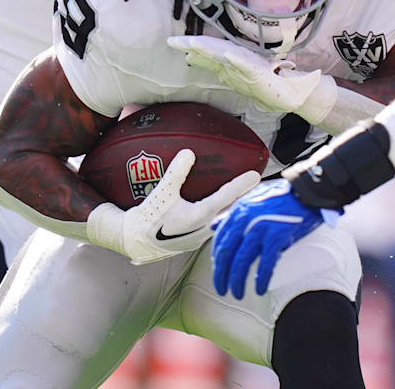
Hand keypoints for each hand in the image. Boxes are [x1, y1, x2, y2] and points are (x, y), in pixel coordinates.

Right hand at [87, 149, 259, 263]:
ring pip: (227, 219)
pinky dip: (226, 214)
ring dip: (237, 207)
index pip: (226, 196)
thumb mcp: (162, 192)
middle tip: (259, 185)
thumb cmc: (149, 217)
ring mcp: (204, 236)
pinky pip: (218, 225)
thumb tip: (189, 153)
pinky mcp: (199, 239)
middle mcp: (206, 227)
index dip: (242, 185)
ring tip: (248, 195)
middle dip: (246, 197)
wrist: (135, 241)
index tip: (256, 175)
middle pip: (233, 210)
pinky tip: (227, 209)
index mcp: (200, 215)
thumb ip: (176, 172)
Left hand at [167, 36, 335, 122]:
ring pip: (227, 54)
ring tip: (194, 44)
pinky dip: (238, 60)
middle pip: (213, 50)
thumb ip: (216, 67)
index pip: (208, 52)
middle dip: (193, 45)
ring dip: (211, 49)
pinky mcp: (261, 73)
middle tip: (173, 42)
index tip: (173, 43)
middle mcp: (240, 59)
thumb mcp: (236, 76)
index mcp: (232, 61)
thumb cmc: (267, 84)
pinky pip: (248, 65)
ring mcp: (250, 65)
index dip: (191, 47)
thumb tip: (190, 58)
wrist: (293, 93)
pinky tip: (228, 55)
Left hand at [211, 179, 327, 298]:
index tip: (218, 271)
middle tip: (222, 289)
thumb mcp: (253, 198)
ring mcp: (260, 228)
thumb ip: (234, 213)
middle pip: (227, 253)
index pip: (220, 239)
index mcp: (239, 210)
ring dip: (237, 281)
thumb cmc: (284, 195)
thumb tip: (215, 225)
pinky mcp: (277, 237)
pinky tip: (259, 289)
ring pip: (242, 261)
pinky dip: (262, 279)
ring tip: (237, 294)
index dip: (217, 259)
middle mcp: (246, 219)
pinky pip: (266, 264)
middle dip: (221, 275)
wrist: (308, 191)